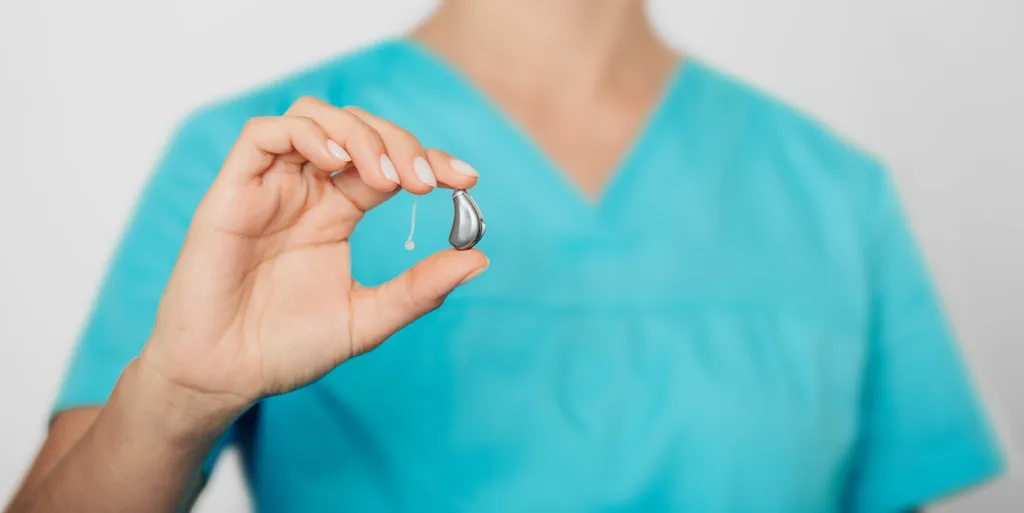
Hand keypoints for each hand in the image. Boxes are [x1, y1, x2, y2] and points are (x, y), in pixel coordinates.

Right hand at [138, 97, 487, 420]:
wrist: (225, 376)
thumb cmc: (287, 348)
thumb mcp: (368, 318)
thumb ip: (419, 289)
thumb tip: (480, 259)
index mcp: (336, 212)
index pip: (387, 161)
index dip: (429, 158)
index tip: (467, 179)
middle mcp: (305, 191)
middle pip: (356, 129)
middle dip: (400, 143)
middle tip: (426, 182)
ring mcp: (269, 187)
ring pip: (312, 116)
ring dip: (358, 133)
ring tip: (386, 177)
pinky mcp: (232, 191)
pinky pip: (263, 134)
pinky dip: (305, 134)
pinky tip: (336, 163)